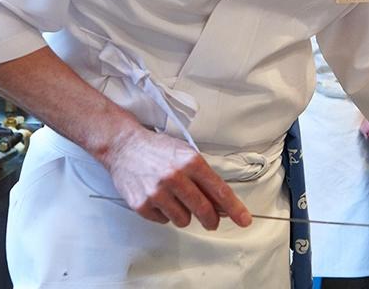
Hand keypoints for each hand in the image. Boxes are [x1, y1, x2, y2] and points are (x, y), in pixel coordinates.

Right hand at [101, 127, 251, 229]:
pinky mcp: (142, 204)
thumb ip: (204, 178)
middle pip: (203, 210)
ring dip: (185, 215)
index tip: (244, 220)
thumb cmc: (158, 149)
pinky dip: (165, 214)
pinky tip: (160, 199)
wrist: (124, 147)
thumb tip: (222, 204)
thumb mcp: (187, 154)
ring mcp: (157, 192)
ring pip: (183, 220)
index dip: (234, 208)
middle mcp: (175, 177)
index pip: (219, 190)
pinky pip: (164, 221)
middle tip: (212, 221)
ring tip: (176, 199)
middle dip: (211, 220)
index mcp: (191, 162)